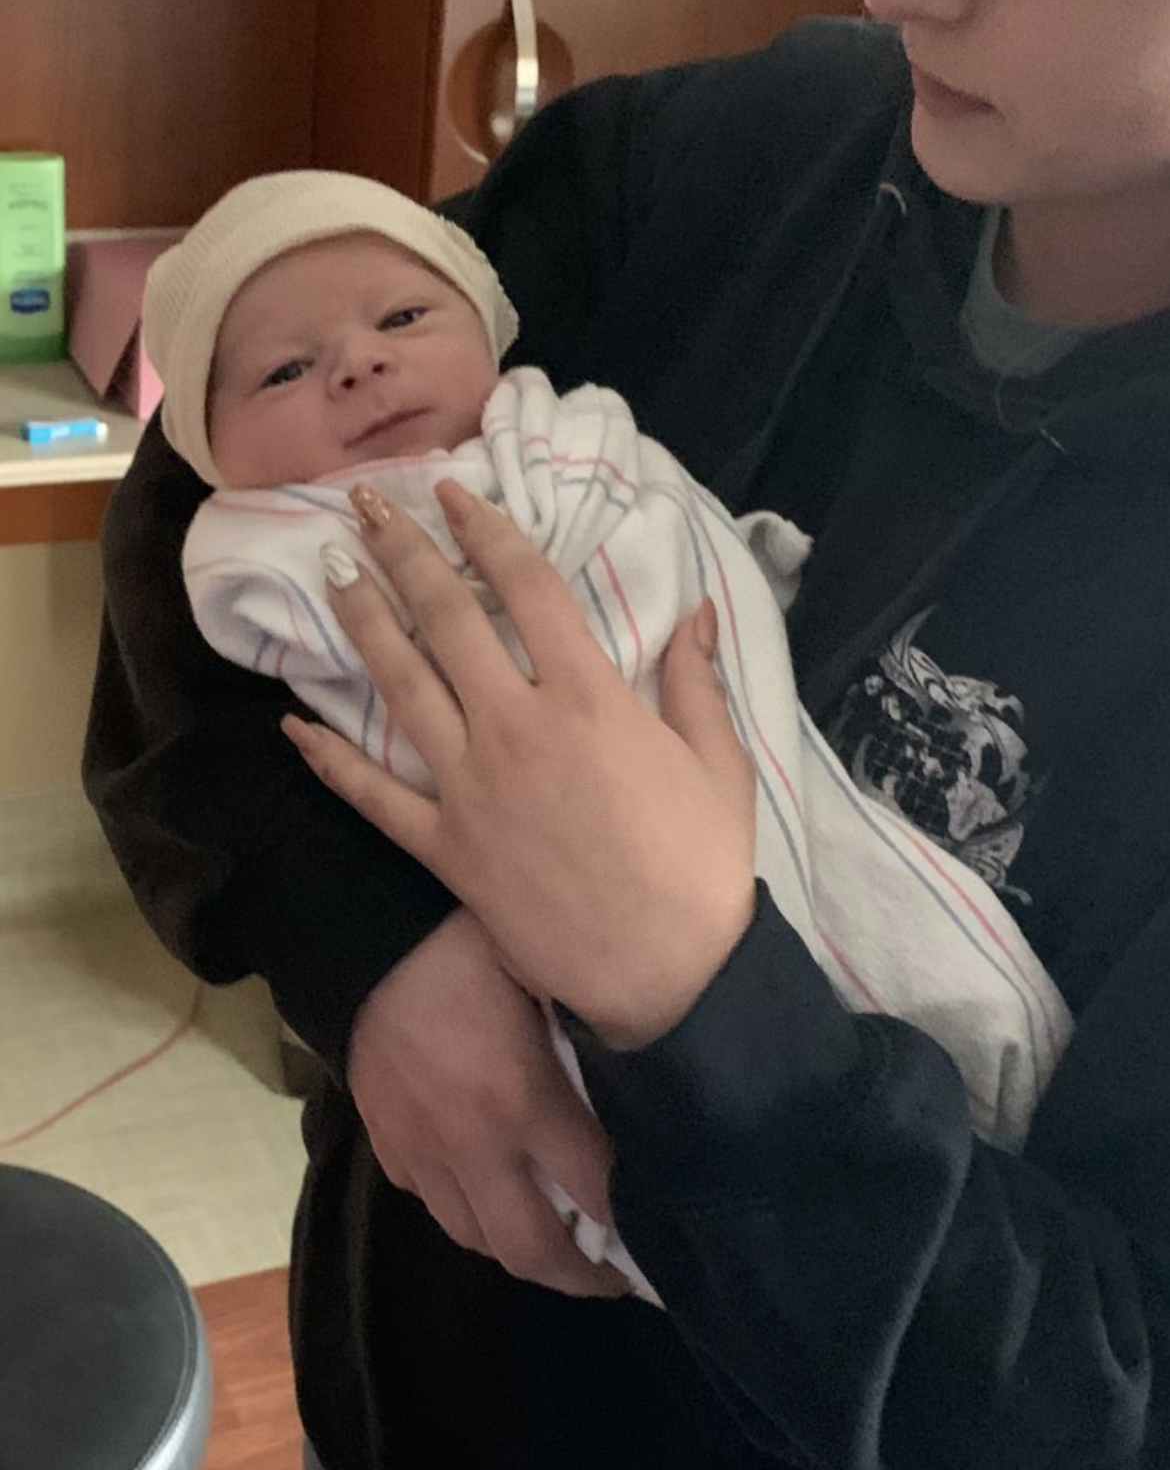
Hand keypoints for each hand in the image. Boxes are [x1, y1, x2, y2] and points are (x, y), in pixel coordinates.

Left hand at [285, 480, 756, 1049]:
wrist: (668, 977)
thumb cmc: (702, 869)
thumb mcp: (719, 765)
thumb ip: (696, 681)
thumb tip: (697, 611)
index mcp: (587, 698)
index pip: (525, 587)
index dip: (484, 530)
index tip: (450, 492)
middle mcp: (515, 727)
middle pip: (447, 619)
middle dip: (403, 553)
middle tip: (364, 503)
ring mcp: (470, 788)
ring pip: (400, 686)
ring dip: (362, 622)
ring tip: (330, 569)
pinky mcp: (445, 848)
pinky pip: (373, 795)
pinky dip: (329, 760)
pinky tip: (293, 724)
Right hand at [347, 906, 628, 1298]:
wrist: (356, 933)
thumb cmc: (462, 938)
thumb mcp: (544, 973)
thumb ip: (588, 1032)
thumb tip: (637, 1076)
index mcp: (522, 1101)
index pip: (593, 1191)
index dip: (632, 1223)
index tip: (660, 1233)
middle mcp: (472, 1144)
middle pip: (528, 1248)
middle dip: (577, 1277)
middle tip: (611, 1277)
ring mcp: (421, 1149)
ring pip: (471, 1236)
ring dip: (517, 1247)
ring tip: (552, 1236)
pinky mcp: (384, 1141)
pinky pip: (429, 1199)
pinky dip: (464, 1207)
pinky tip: (486, 1183)